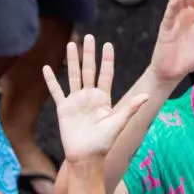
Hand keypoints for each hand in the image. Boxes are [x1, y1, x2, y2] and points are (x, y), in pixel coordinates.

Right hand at [42, 36, 153, 163]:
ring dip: (71, 61)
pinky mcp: (63, 109)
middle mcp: (90, 97)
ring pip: (73, 76)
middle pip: (89, 70)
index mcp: (104, 99)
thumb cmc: (103, 143)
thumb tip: (147, 95)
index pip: (106, 74)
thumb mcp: (119, 124)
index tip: (107, 45)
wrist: (86, 157)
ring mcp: (76, 101)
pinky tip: (46, 68)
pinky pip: (56, 91)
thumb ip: (131, 108)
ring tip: (70, 45)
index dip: (107, 60)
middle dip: (89, 53)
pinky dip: (51, 80)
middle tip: (88, 36)